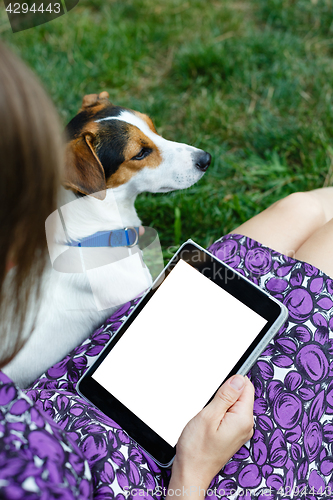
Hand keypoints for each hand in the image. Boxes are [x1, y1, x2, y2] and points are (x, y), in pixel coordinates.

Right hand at [167, 375, 253, 496]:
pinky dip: (220, 412)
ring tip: (208, 416)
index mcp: (243, 419)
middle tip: (210, 406)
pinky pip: (230, 414)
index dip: (232, 382)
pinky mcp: (233, 433)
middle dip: (225, 394)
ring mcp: (240, 430)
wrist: (191, 473)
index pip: (247, 387)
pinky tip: (209, 421)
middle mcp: (246, 425)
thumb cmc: (197, 450)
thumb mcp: (208, 416)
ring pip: (235, 404)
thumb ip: (226, 396)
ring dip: (221, 404)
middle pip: (241, 395)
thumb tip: (239, 380)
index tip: (219, 388)